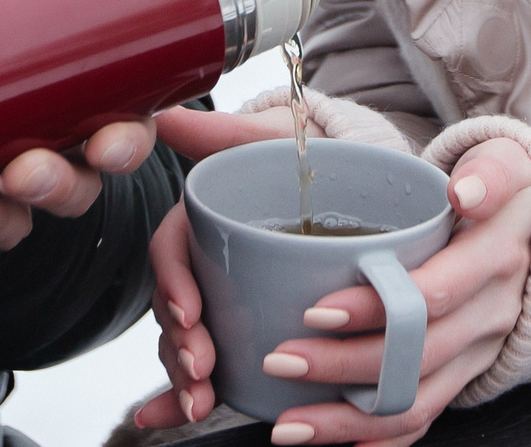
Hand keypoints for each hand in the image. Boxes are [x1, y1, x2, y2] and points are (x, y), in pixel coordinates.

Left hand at [0, 0, 157, 249]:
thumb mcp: (0, 17)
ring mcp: (25, 183)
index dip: (128, 142)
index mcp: (90, 105)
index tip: (109, 143)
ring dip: (23, 199)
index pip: (128, 128)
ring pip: (45, 203)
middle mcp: (67, 150)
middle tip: (32, 169)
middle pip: (89, 178)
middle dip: (67, 180)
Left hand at [135, 134, 530, 444]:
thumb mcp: (456, 145)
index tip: (314, 309)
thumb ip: (375, 132)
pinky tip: (318, 438)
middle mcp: (492, 308)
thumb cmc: (486, 181)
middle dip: (343, 366)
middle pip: (414, 356)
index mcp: (493, 248)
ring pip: (411, 402)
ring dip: (345, 419)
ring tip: (283, 422)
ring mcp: (477, 351)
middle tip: (278, 356)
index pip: (432, 291)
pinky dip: (368, 441)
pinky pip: (416, 421)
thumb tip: (232, 125)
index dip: (375, 306)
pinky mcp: (460, 376)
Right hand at [139, 105, 302, 422]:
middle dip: (179, 346)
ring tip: (198, 402)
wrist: (366, 192)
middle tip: (200, 369)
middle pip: (175, 309)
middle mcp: (207, 265)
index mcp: (204, 222)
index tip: (193, 312)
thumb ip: (223, 133)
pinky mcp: (245, 333)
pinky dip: (182, 398)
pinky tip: (166, 420)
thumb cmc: (312, 165)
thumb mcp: (274, 145)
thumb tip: (164, 114)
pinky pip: (211, 371)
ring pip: (188, 344)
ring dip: (182, 378)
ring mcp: (224, 302)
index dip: (174, 283)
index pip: (172, 253)